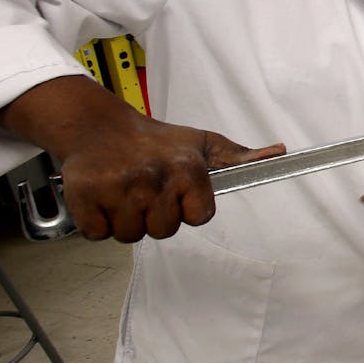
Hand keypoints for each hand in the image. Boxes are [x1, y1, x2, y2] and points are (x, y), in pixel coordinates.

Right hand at [61, 120, 285, 242]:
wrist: (99, 127)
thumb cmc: (156, 141)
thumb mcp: (203, 143)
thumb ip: (241, 156)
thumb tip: (278, 153)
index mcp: (186, 168)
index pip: (199, 217)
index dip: (187, 209)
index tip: (177, 193)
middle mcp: (153, 179)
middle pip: (164, 230)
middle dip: (155, 216)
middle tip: (147, 190)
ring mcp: (118, 189)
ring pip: (131, 235)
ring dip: (126, 220)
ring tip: (125, 191)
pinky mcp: (85, 198)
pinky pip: (99, 234)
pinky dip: (98, 222)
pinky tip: (103, 197)